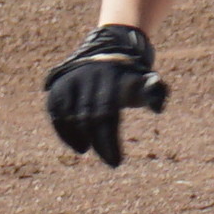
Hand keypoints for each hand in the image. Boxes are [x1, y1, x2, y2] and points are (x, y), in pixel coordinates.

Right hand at [43, 25, 169, 166]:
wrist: (109, 51)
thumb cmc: (130, 78)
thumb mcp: (145, 81)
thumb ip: (155, 92)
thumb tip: (158, 107)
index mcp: (111, 78)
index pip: (106, 114)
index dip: (108, 141)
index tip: (115, 162)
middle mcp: (88, 76)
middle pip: (88, 118)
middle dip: (99, 143)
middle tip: (111, 161)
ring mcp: (71, 80)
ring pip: (69, 116)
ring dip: (79, 137)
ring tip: (89, 150)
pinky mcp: (58, 85)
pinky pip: (55, 112)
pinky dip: (63, 131)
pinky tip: (78, 145)